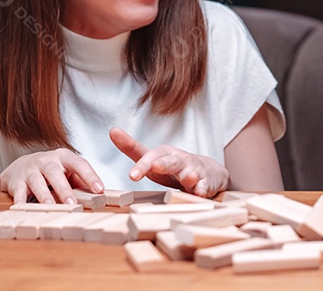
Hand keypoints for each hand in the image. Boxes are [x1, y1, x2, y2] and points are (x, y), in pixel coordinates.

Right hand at [0, 149, 103, 204]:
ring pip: (37, 182)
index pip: (79, 164)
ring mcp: (30, 171)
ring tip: (51, 207)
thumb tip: (100, 196)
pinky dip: (20, 202)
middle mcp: (46, 161)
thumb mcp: (67, 170)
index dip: (90, 176)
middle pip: (55, 173)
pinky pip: (18, 193)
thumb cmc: (51, 171)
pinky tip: (23, 210)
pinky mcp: (16, 182)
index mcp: (63, 157)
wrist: (20, 166)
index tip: (99, 189)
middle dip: (64, 189)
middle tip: (73, 204)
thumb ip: (81, 181)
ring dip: (44, 196)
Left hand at [110, 127, 228, 196]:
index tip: (132, 176)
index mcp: (163, 155)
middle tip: (156, 167)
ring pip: (191, 172)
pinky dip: (203, 188)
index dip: (142, 165)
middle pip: (171, 162)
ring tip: (187, 178)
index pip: (150, 157)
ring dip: (189, 175)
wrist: (209, 173)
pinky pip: (205, 186)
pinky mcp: (207, 182)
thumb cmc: (174, 168)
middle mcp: (179, 160)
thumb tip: (112, 130)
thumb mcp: (153, 159)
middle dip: (164, 164)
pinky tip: (201, 192)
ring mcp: (194, 171)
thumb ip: (133, 149)